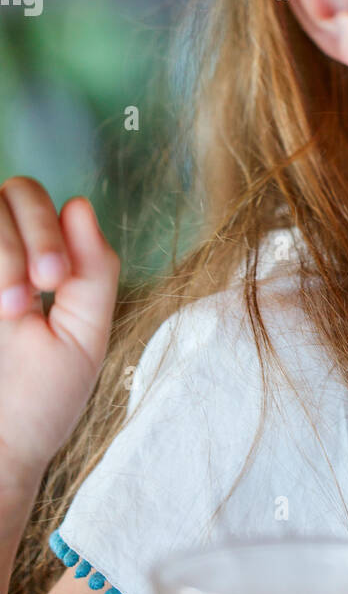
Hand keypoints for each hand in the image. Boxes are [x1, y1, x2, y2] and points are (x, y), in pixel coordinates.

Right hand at [0, 177, 119, 499]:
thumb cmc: (37, 402)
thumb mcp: (83, 335)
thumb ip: (92, 270)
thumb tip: (79, 203)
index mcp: (32, 260)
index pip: (34, 202)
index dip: (48, 227)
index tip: (55, 280)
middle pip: (10, 192)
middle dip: (32, 233)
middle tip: (42, 286)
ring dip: (6, 254)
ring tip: (11, 310)